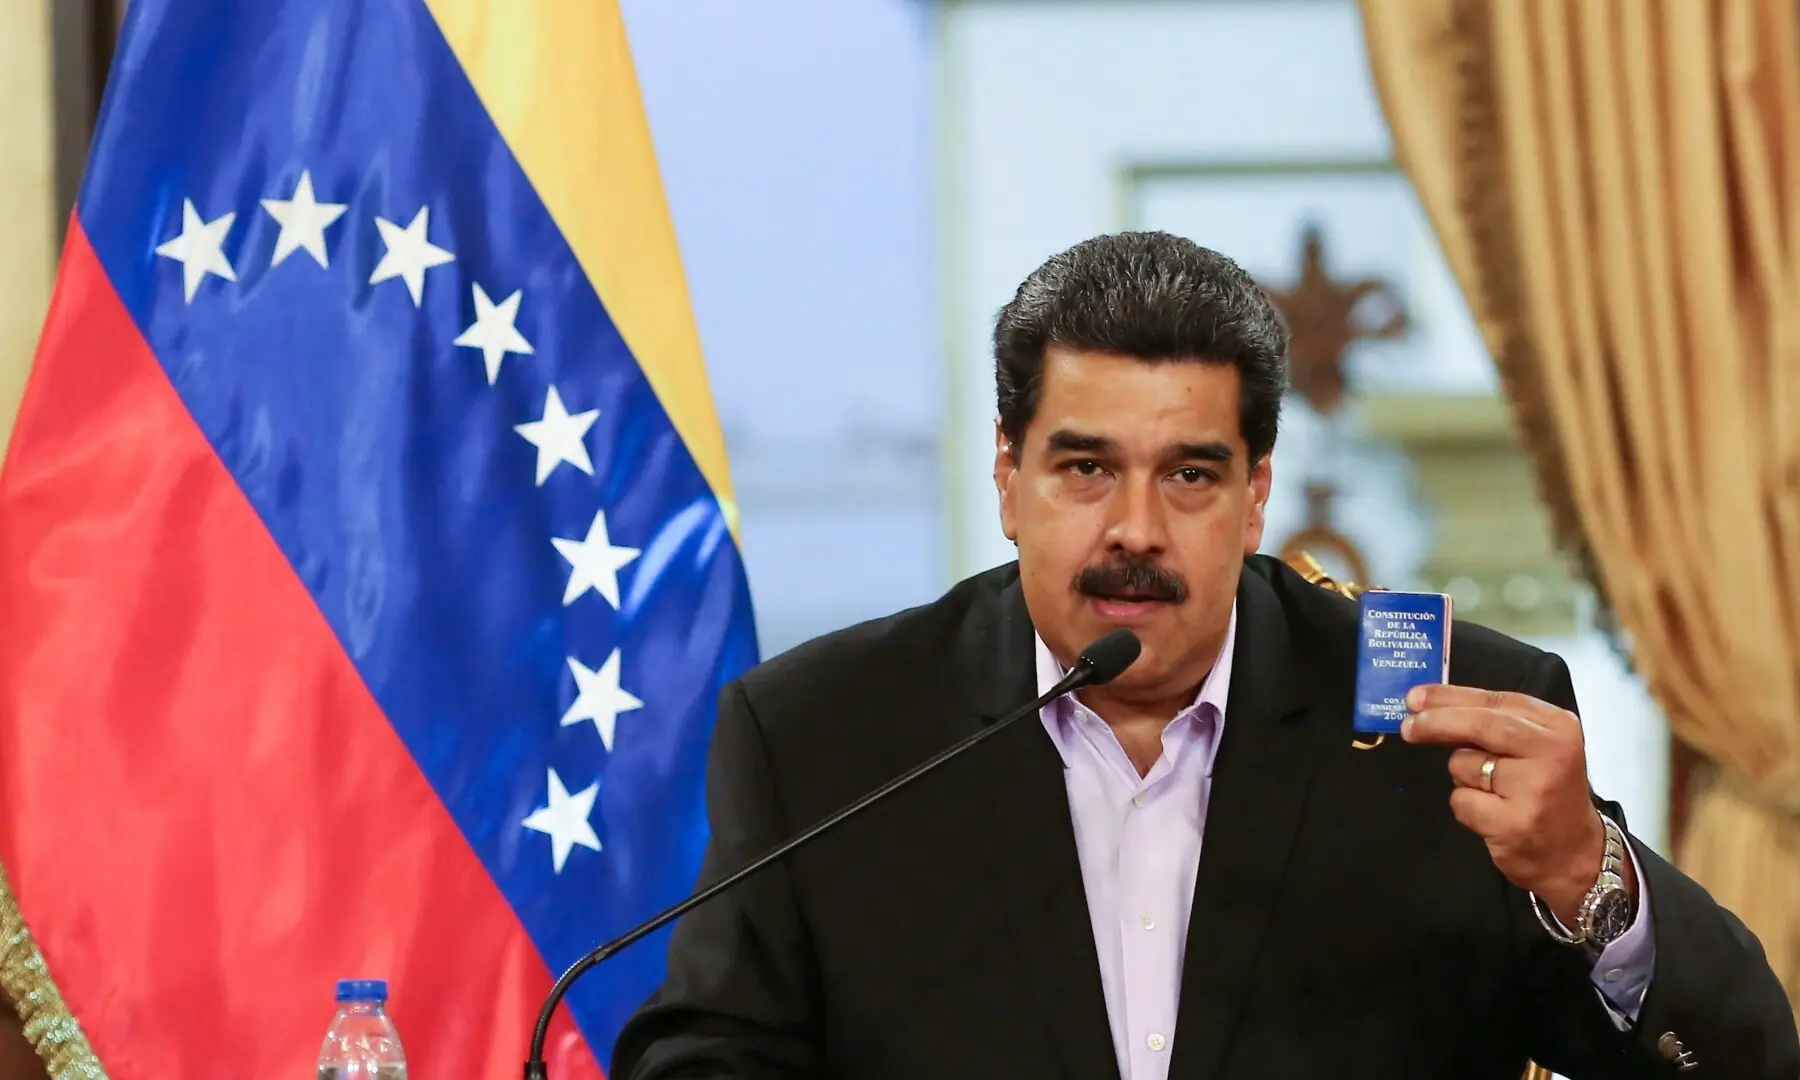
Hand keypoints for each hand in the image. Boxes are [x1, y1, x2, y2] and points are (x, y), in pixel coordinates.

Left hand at [1399, 684, 1633, 926]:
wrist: (1575, 854)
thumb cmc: (1546, 791)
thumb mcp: (1535, 747)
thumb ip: (1493, 722)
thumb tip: (1427, 705)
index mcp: (1558, 726)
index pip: (1495, 701)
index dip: (1449, 697)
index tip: (1414, 697)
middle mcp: (1551, 753)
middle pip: (1480, 725)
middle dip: (1436, 722)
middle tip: (1409, 727)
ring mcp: (1534, 790)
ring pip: (1463, 764)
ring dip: (1461, 776)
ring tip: (1493, 792)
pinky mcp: (1514, 824)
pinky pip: (1461, 801)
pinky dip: (1465, 806)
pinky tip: (1492, 815)